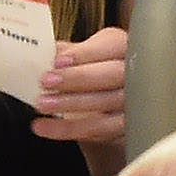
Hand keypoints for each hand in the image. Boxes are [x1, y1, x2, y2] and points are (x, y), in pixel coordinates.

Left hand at [31, 27, 128, 144]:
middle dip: (78, 78)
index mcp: (124, 48)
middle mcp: (136, 73)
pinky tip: (45, 127)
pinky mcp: (125, 127)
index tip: (58, 60)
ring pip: (106, 102)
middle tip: (47, 81)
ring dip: (71, 104)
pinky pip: (99, 129)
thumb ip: (66, 52)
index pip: (111, 46)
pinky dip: (68, 129)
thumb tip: (39, 52)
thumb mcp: (86, 55)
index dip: (85, 54)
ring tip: (42, 104)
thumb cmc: (97, 71)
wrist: (109, 100)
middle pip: (112, 74)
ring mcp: (134, 102)